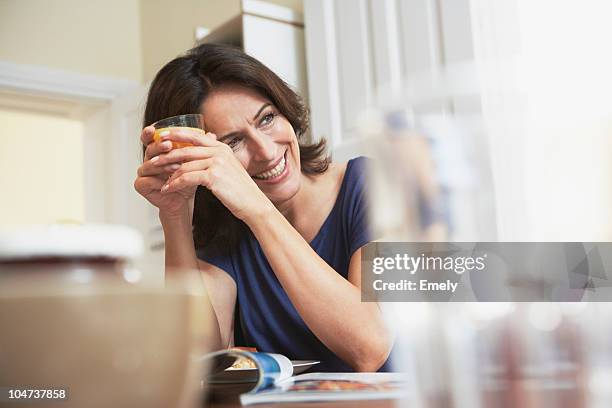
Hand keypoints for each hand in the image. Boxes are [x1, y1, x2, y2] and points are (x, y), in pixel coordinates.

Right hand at [134, 126, 214, 217]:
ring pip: (149, 165)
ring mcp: (143, 172)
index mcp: (158, 151)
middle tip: (168, 145)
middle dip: (159, 147)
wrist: (185, 199)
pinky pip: (147, 180)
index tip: (153, 128)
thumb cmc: (188, 179)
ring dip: (163, 165)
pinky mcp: (141, 185)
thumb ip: (199, 148)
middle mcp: (148, 159)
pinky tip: (167, 182)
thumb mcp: (194, 162)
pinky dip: (157, 180)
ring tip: (176, 166)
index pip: (150, 138)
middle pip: (150, 150)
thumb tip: (211, 134)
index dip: (149, 133)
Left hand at [152, 129, 271, 221]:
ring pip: (184, 165)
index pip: (195, 136)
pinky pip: (187, 178)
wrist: (253, 204)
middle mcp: (219, 152)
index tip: (162, 136)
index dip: (176, 134)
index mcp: (222, 148)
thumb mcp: (228, 169)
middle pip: (186, 149)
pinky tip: (168, 189)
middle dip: (167, 155)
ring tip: (160, 180)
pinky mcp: (213, 176)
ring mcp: (217, 163)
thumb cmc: (240, 190)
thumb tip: (197, 156)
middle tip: (153, 160)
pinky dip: (175, 184)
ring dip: (169, 173)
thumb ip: (214, 159)